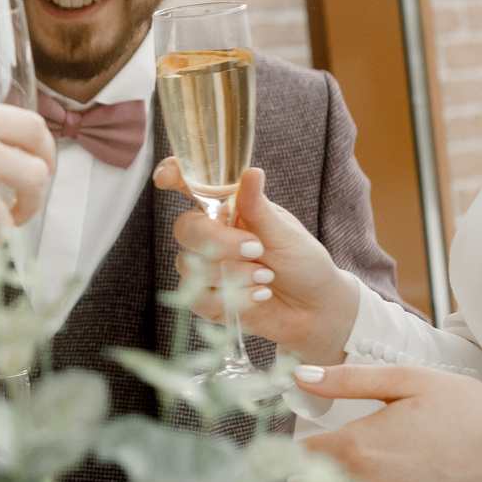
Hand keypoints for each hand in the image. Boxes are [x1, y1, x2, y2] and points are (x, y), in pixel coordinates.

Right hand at [155, 161, 362, 362]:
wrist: (315, 309)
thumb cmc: (303, 262)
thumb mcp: (285, 233)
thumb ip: (259, 208)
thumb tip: (252, 172)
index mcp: (228, 208)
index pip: (192, 185)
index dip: (174, 176)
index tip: (165, 179)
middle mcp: (212, 235)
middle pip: (186, 229)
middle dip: (218, 242)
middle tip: (255, 250)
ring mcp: (206, 268)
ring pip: (189, 267)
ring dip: (231, 275)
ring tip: (266, 278)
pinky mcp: (207, 300)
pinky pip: (198, 299)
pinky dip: (232, 299)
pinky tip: (259, 296)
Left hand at [295, 364, 481, 481]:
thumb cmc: (465, 407)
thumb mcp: (406, 380)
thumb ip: (347, 381)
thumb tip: (299, 378)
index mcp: (360, 448)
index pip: (303, 456)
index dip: (301, 445)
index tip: (309, 437)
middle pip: (323, 481)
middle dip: (328, 465)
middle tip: (357, 443)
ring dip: (361, 480)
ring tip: (402, 453)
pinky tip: (420, 475)